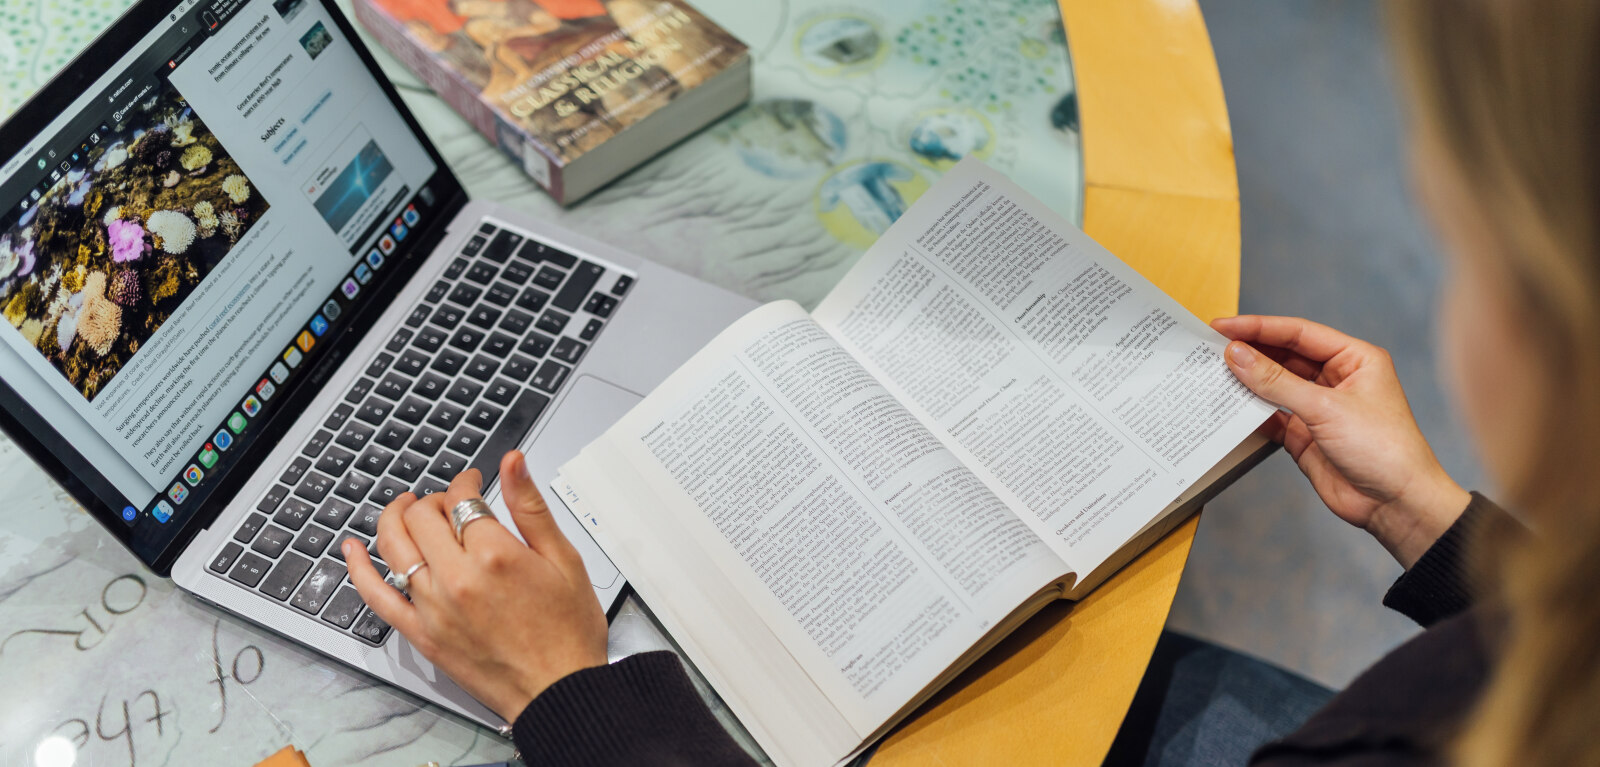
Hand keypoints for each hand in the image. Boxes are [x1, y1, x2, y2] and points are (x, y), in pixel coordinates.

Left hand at [345, 451, 608, 721]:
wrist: (559, 692)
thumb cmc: (568, 632)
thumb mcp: (564, 559)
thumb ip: (531, 507)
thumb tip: (513, 462)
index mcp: (496, 555)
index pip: (462, 499)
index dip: (466, 482)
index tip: (474, 481)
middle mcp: (457, 579)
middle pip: (422, 517)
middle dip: (433, 499)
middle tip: (447, 501)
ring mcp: (433, 608)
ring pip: (393, 546)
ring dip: (394, 518)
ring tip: (404, 509)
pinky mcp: (421, 635)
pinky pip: (377, 596)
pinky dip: (358, 569)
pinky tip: (351, 550)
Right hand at [1211, 315, 1470, 567]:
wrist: (1396, 504)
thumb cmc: (1382, 448)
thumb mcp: (1326, 408)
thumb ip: (1276, 381)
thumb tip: (1237, 355)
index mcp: (1354, 359)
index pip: (1299, 333)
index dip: (1259, 327)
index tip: (1223, 326)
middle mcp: (1337, 379)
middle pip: (1285, 356)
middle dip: (1250, 352)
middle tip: (1210, 347)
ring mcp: (1319, 408)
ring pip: (1275, 385)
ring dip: (1247, 381)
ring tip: (1212, 373)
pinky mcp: (1305, 435)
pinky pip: (1271, 415)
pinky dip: (1251, 411)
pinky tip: (1228, 406)